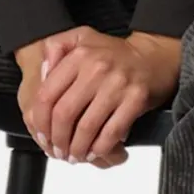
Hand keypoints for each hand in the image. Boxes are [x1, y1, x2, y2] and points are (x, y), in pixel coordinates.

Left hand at [16, 26, 181, 167]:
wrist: (152, 56)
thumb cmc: (113, 53)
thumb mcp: (81, 38)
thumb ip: (55, 49)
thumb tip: (42, 73)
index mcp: (79, 55)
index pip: (47, 94)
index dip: (40, 121)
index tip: (41, 135)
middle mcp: (97, 68)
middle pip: (65, 114)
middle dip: (57, 139)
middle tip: (57, 151)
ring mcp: (118, 84)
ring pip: (87, 127)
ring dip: (77, 148)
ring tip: (73, 156)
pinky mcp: (136, 99)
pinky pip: (112, 131)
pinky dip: (100, 147)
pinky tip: (93, 152)